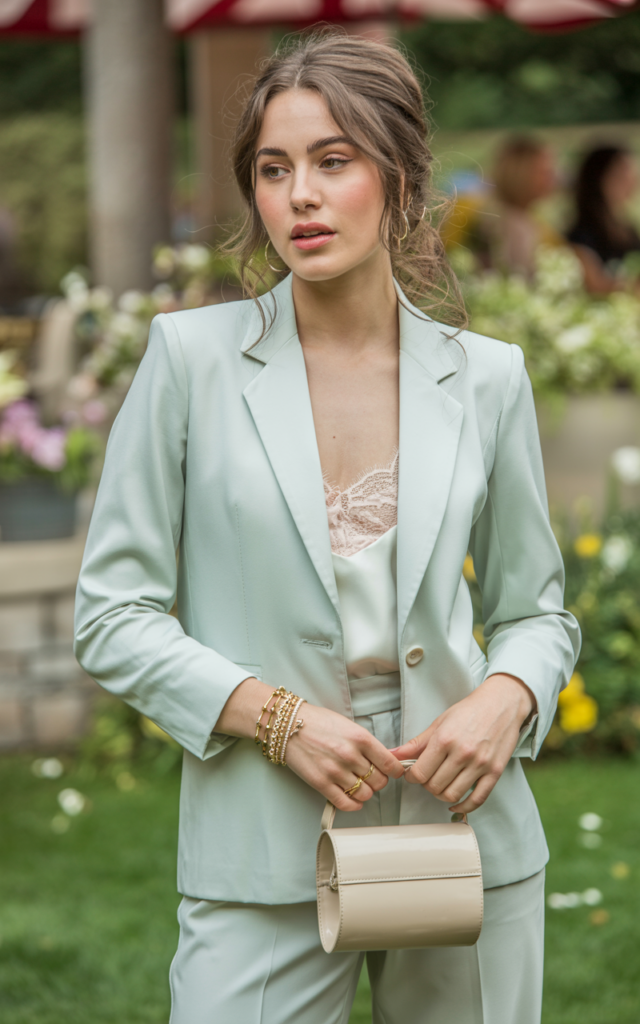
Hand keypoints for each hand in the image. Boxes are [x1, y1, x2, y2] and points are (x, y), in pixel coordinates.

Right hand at [285, 702, 405, 812]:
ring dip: (365, 792)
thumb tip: (385, 759)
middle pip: (379, 781)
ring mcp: (335, 771)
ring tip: (358, 785)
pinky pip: (346, 803)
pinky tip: (352, 799)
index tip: (394, 772)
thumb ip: (366, 743)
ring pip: (365, 794)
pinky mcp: (321, 784)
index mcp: (360, 738)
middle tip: (371, 776)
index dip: (395, 771)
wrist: (288, 725)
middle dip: (378, 781)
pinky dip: (353, 805)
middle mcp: (350, 755)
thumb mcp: (349, 725)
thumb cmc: (318, 722)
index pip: (390, 764)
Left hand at [392, 674, 535, 814]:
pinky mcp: (495, 772)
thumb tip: (393, 755)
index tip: (413, 774)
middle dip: (426, 785)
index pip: (420, 773)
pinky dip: (464, 807)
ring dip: (442, 795)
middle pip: (434, 786)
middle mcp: (462, 753)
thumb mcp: (439, 723)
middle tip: (428, 777)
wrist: (501, 703)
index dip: (411, 777)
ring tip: (441, 785)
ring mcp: (480, 764)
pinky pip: (477, 800)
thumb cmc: (469, 711)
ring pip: (453, 795)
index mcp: (445, 739)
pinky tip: (456, 803)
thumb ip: (416, 743)